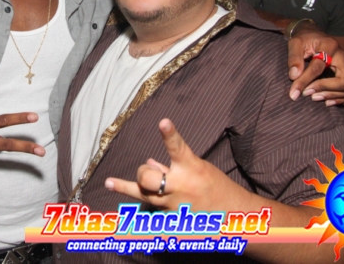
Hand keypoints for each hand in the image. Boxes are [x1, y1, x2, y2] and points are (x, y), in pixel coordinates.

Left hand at [104, 119, 248, 211]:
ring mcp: (175, 205)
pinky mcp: (173, 218)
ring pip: (143, 195)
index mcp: (191, 168)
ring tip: (109, 182)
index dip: (170, 135)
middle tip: (147, 171)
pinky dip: (142, 214)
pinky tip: (126, 221)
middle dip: (143, 173)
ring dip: (126, 187)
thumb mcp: (197, 168)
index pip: (178, 148)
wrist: (233, 215)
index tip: (163, 122)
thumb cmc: (215, 186)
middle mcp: (181, 186)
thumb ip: (172, 166)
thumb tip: (150, 162)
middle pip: (149, 177)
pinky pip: (151, 213)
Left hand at [287, 25, 343, 105]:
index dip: (305, 81)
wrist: (313, 36)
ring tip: (315, 97)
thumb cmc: (304, 40)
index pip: (319, 67)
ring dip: (334, 96)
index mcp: (329, 46)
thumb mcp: (294, 43)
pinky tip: (325, 100)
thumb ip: (294, 58)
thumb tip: (294, 76)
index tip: (294, 92)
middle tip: (308, 94)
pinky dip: (340, 98)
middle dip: (326, 90)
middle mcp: (343, 56)